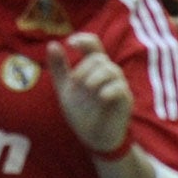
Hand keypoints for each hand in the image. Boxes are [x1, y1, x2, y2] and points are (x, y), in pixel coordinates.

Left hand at [47, 32, 133, 154]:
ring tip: (87, 88)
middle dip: (84, 68)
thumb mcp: (65, 89)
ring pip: (110, 69)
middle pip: (98, 58)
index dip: (83, 39)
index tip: (70, 43)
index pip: (93, 44)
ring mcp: (118, 85)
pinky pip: (120, 87)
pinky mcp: (125, 100)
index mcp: (93, 68)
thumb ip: (59, 68)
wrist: (93, 138)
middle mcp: (107, 73)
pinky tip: (101, 96)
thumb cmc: (81, 112)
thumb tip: (52, 44)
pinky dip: (109, 89)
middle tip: (75, 83)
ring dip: (95, 77)